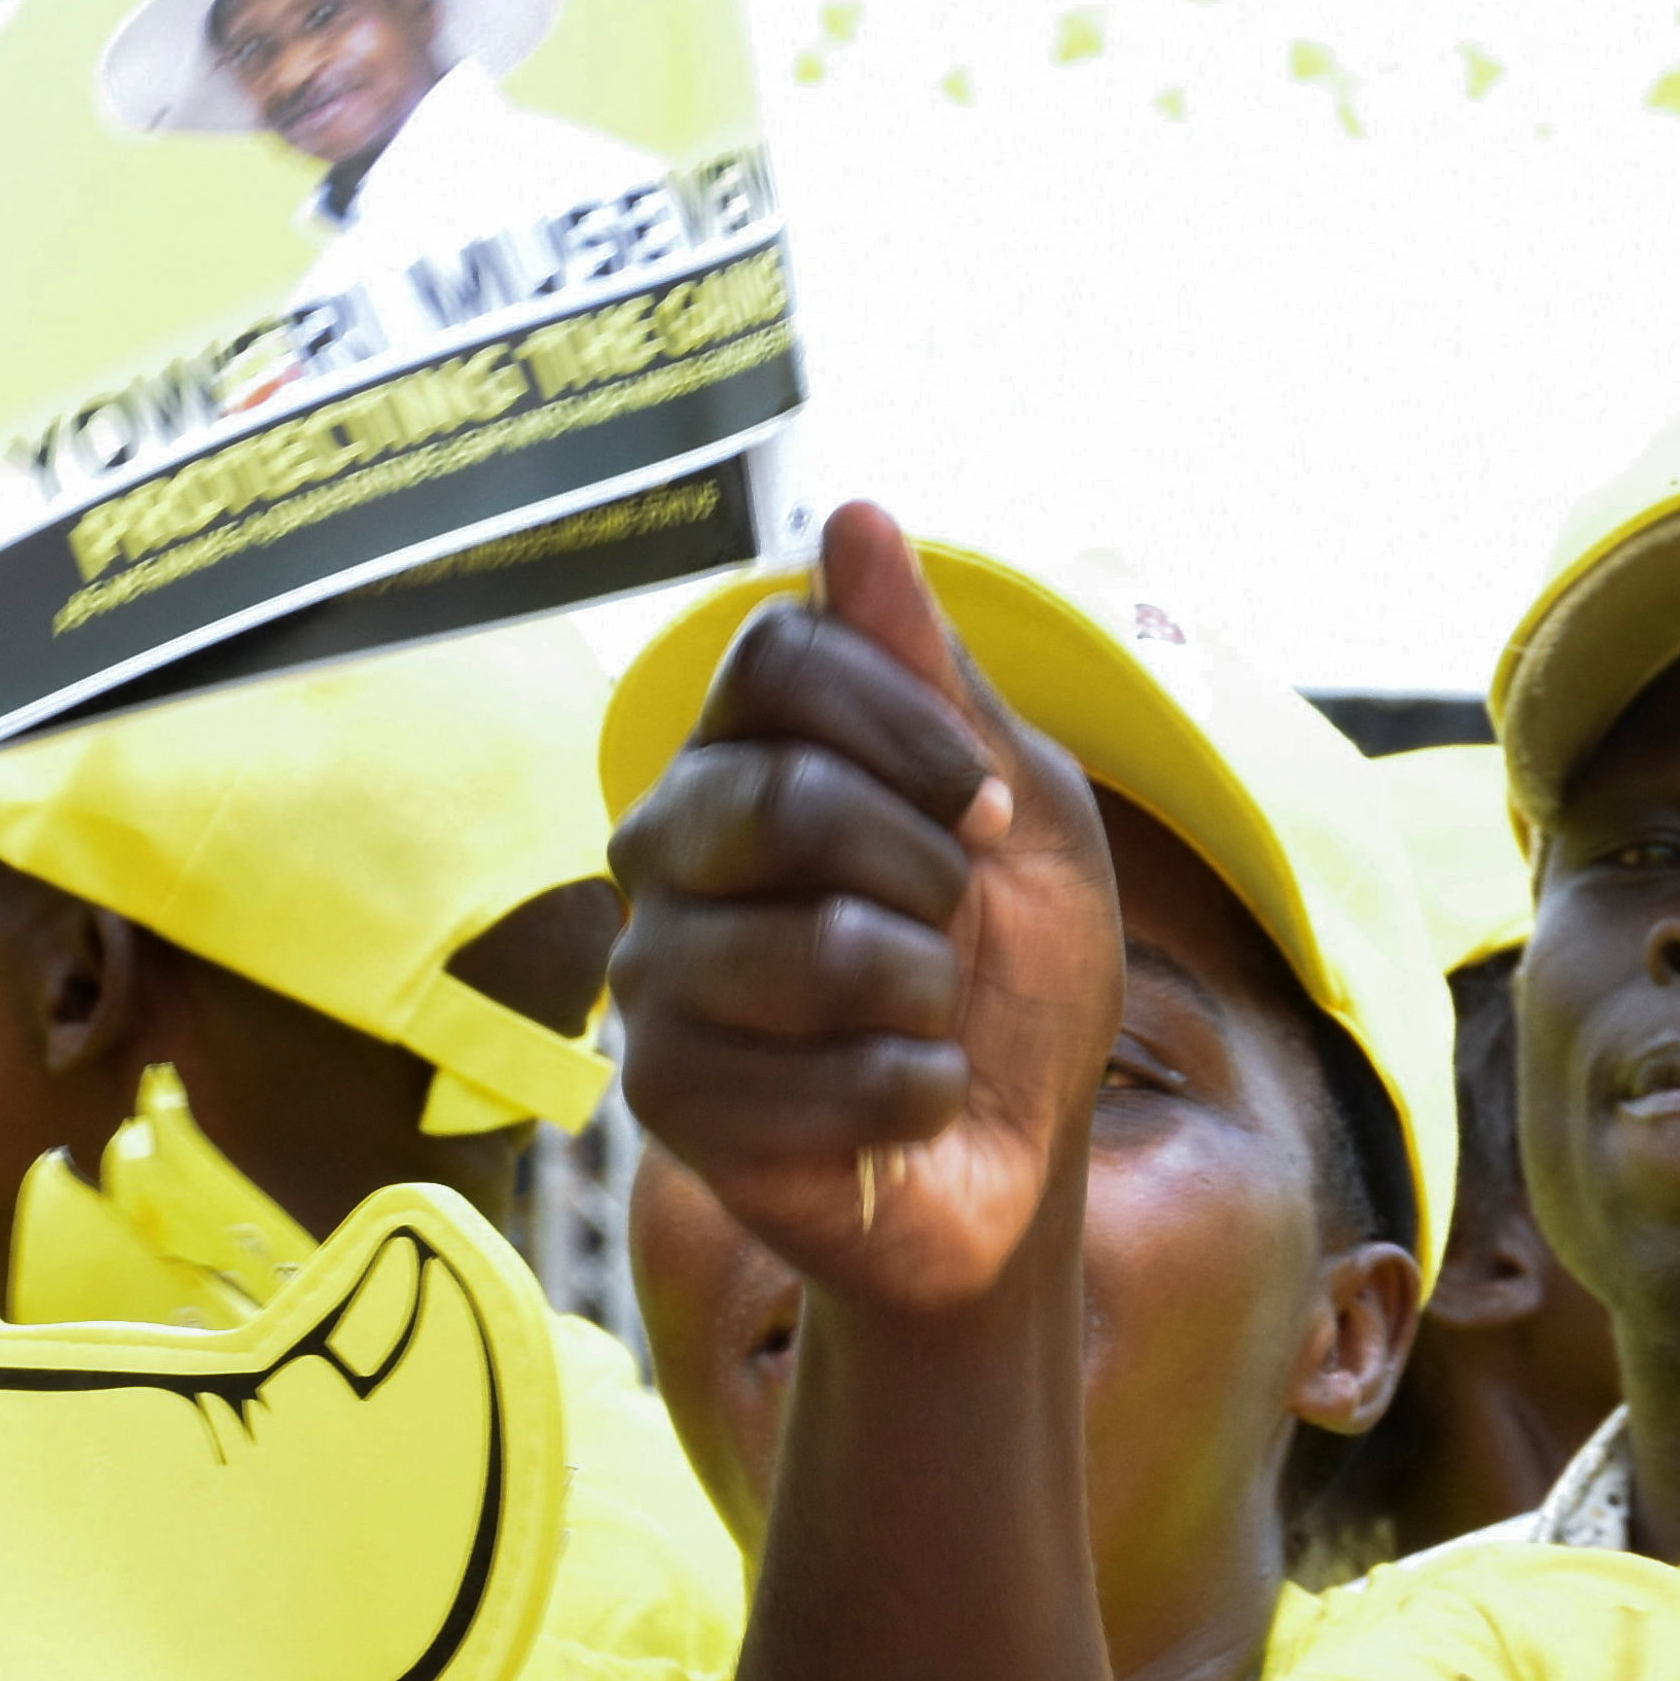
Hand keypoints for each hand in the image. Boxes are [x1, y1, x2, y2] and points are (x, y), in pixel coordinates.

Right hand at [608, 502, 1117, 1310]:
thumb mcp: (1029, 818)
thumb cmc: (1018, 982)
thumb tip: (854, 518)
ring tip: (930, 1022)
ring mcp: (651, 969)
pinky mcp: (660, 1094)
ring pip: (807, 947)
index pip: (779, 654)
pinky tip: (908, 1103)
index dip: (907, 723)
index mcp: (749, 752)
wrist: (1013, 1161)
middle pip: (781, 793)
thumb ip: (939, 684)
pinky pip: (812, 1079)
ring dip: (929, 996)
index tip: (986, 804)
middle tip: (959, 923)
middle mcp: (670, 844)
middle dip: (925, 869)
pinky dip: (913, 1095)